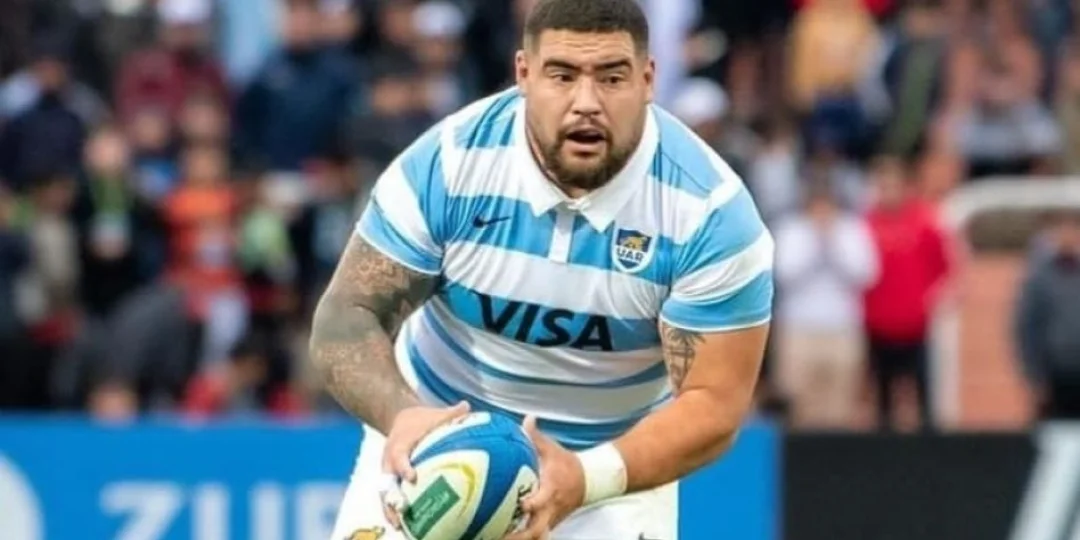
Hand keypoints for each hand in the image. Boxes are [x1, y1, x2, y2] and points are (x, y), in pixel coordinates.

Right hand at [379, 401, 470, 528]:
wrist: (399, 420)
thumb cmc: (421, 419)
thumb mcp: (433, 414)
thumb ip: (450, 413)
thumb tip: (467, 406)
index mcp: (398, 446)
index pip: (399, 457)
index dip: (404, 467)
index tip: (412, 477)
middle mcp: (389, 463)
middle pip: (387, 484)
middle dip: (391, 500)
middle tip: (401, 514)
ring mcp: (388, 474)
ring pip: (386, 497)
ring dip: (391, 513)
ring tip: (402, 529)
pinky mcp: (391, 482)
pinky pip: (391, 500)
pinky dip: (397, 513)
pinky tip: (409, 530)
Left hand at [505, 416, 585, 539]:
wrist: (589, 480)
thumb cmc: (566, 463)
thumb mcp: (552, 449)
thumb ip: (536, 437)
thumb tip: (527, 419)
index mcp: (551, 489)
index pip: (541, 500)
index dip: (531, 504)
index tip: (520, 504)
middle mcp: (551, 509)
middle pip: (537, 529)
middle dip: (520, 536)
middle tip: (499, 536)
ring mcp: (550, 519)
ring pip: (536, 537)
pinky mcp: (548, 524)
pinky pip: (536, 536)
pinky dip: (524, 538)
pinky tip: (504, 537)